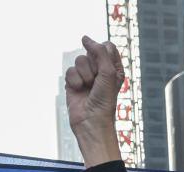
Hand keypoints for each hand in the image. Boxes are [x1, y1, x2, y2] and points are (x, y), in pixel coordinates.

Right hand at [65, 36, 124, 165]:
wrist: (91, 121)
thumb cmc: (104, 100)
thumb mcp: (108, 72)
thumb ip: (99, 52)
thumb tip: (85, 38)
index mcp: (113, 68)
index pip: (107, 46)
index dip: (103, 54)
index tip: (103, 68)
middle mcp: (100, 70)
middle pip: (91, 52)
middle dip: (93, 67)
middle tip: (96, 82)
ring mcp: (86, 76)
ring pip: (79, 60)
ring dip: (84, 75)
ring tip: (88, 88)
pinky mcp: (73, 82)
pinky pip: (69, 71)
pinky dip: (74, 82)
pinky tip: (78, 91)